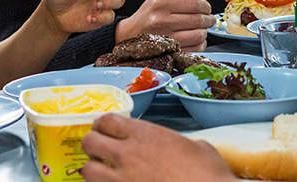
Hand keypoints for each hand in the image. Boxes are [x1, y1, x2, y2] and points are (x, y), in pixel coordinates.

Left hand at [80, 113, 235, 181]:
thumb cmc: (208, 176)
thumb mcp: (201, 149)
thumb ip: (184, 144)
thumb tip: (190, 147)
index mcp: (146, 135)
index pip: (108, 121)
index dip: (102, 124)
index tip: (102, 128)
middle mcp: (129, 154)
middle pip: (90, 141)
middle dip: (92, 144)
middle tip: (98, 149)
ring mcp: (122, 179)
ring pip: (88, 170)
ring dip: (92, 169)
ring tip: (100, 172)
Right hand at [115, 0, 214, 50]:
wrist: (128, 36)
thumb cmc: (146, 17)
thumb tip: (199, 4)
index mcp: (161, 4)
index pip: (194, 3)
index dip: (205, 6)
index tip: (207, 8)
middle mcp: (163, 20)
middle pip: (198, 20)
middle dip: (209, 19)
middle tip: (210, 19)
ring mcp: (166, 38)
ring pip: (199, 36)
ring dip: (205, 33)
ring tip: (202, 30)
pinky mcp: (170, 52)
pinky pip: (195, 49)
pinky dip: (200, 45)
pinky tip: (195, 40)